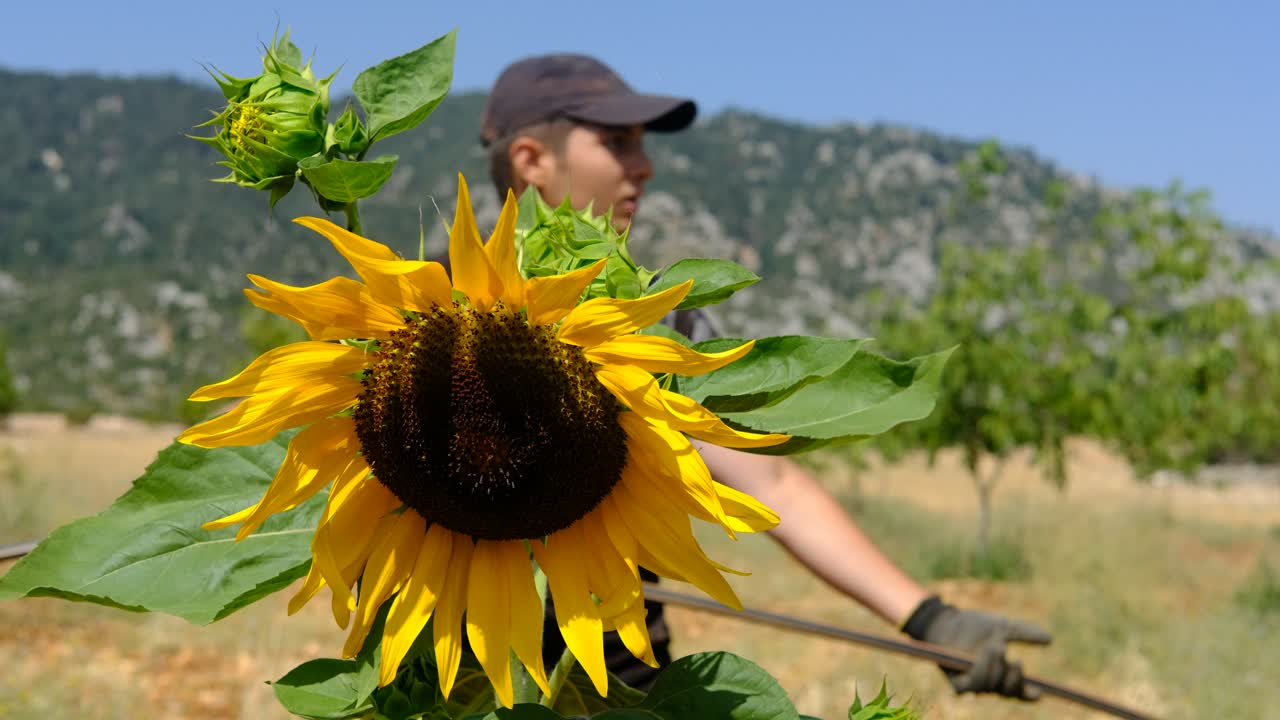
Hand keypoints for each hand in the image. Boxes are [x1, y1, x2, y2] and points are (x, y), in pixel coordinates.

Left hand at [901, 596, 1051, 699]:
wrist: (948, 621)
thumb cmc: (974, 626)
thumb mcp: (1002, 627)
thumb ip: (1024, 633)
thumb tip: (1050, 639)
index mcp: (1004, 673)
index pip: (1020, 692)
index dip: (1030, 694)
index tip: (1040, 690)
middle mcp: (990, 683)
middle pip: (1009, 692)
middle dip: (1015, 678)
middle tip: (1017, 661)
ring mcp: (974, 684)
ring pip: (991, 687)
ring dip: (996, 667)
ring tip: (995, 647)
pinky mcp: (957, 682)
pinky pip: (972, 686)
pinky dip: (981, 671)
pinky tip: (984, 654)